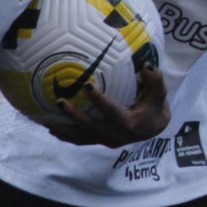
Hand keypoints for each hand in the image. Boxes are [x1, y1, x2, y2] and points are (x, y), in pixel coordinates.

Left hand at [48, 66, 169, 147]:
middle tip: (59, 101)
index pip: (112, 111)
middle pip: (91, 126)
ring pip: (81, 137)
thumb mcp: (160, 93)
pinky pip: (80, 141)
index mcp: (129, 123)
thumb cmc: (156, 106)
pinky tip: (52, 128)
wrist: (154, 128)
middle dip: (74, 115)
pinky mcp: (100, 142)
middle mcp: (116, 135)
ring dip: (64, 129)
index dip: (99, 100)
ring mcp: (106, 141)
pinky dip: (65, 136)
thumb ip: (155, 79)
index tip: (86, 86)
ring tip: (46, 120)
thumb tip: (146, 65)